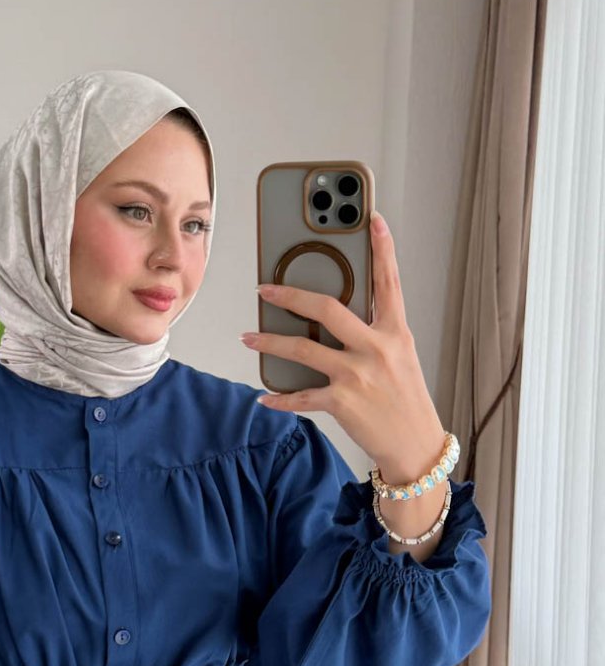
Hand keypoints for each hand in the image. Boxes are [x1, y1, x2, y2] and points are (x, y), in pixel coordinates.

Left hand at [243, 211, 445, 483]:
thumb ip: (374, 335)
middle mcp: (377, 349)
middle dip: (290, 295)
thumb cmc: (406, 401)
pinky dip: (279, 398)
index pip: (389, 282)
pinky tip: (264, 396)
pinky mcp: (343, 403)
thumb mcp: (401, 359)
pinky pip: (301, 397)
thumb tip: (334, 320)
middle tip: (265, 290)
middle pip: (327, 309)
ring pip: (303, 349)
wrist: (416, 446)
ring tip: (248, 338)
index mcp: (395, 333)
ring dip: (270, 343)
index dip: (382, 249)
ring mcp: (358, 375)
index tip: (372, 219)